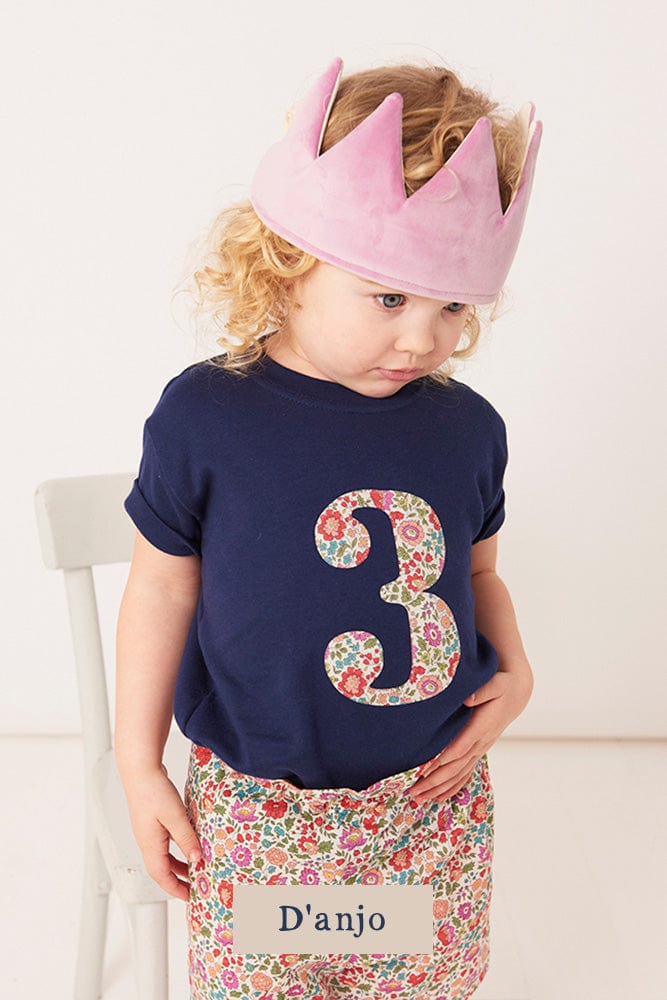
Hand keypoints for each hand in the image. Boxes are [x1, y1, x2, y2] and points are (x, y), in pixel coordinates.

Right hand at [121, 763, 201, 900]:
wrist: (140, 769)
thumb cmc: (152, 790)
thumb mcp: (175, 816)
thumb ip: (186, 838)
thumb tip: (197, 858)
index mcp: (149, 844)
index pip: (161, 876)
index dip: (175, 889)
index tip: (189, 897)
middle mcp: (146, 840)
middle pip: (161, 868)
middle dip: (178, 879)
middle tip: (195, 885)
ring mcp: (148, 830)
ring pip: (163, 854)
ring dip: (178, 863)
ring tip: (195, 866)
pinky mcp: (151, 819)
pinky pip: (165, 840)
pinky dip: (177, 846)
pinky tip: (187, 840)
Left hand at [407, 665, 532, 804]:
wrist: (516, 693)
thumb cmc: (502, 686)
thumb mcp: (496, 684)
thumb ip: (482, 691)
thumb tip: (468, 699)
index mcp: (482, 727)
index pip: (458, 748)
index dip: (441, 760)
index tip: (424, 770)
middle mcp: (481, 742)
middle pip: (455, 767)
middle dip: (434, 781)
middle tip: (413, 791)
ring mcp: (480, 749)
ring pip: (459, 774)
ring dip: (439, 788)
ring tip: (419, 799)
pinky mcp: (478, 751)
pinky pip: (465, 773)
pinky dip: (451, 787)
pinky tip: (437, 798)